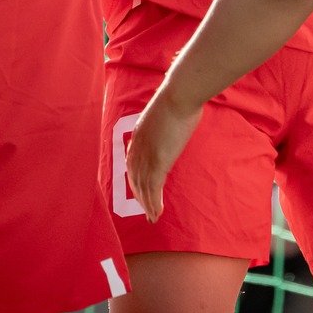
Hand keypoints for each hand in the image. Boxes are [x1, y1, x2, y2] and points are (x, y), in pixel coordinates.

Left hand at [125, 92, 204, 220]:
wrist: (180, 94)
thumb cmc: (179, 98)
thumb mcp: (165, 113)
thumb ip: (164, 125)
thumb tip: (173, 127)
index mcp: (138, 134)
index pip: (133, 163)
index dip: (136, 179)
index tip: (141, 190)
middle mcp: (138, 147)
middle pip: (135, 178)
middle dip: (140, 196)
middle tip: (146, 210)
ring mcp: (147, 155)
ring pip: (143, 187)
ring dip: (147, 204)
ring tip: (152, 217)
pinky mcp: (158, 161)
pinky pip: (153, 188)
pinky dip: (154, 203)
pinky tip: (157, 213)